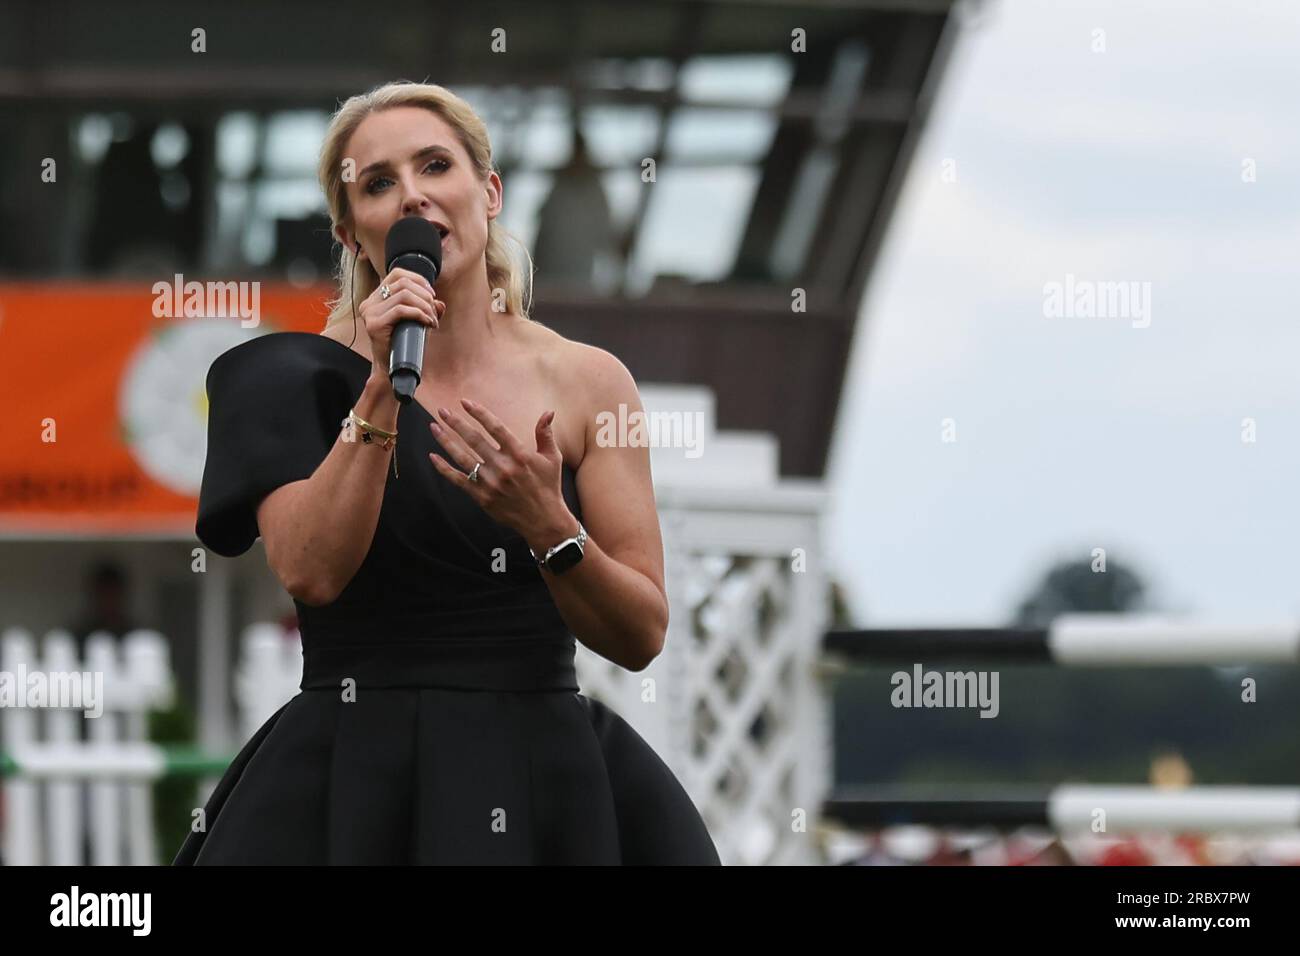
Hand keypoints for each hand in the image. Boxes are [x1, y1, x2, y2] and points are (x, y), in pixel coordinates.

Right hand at [359, 267, 444, 379]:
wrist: (393, 369)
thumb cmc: (405, 344)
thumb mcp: (418, 321)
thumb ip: (428, 309)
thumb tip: (440, 303)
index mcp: (376, 297)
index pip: (397, 274)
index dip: (418, 280)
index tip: (432, 294)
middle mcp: (370, 302)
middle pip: (403, 284)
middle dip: (425, 296)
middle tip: (434, 311)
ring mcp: (370, 313)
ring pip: (404, 295)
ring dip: (424, 306)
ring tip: (432, 320)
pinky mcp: (374, 324)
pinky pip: (401, 310)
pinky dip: (419, 314)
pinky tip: (428, 323)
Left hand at [428, 397, 569, 539]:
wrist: (543, 520)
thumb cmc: (548, 487)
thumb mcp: (552, 458)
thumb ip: (545, 434)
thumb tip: (548, 412)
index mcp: (520, 454)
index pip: (495, 427)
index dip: (479, 413)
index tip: (465, 402)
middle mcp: (503, 467)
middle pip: (474, 439)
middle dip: (456, 423)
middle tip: (442, 411)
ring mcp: (491, 483)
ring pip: (462, 457)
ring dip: (445, 441)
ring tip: (434, 427)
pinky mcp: (482, 497)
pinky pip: (458, 480)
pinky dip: (444, 469)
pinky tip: (433, 457)